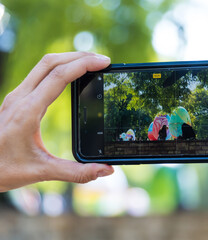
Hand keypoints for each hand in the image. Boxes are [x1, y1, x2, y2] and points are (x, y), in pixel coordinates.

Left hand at [0, 52, 113, 191]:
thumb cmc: (4, 169)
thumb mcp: (42, 172)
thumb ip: (76, 172)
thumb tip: (106, 170)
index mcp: (27, 111)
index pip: (58, 76)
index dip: (83, 65)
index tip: (104, 62)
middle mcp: (20, 97)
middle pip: (51, 62)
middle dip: (80, 56)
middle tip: (103, 60)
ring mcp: (17, 96)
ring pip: (44, 65)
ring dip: (69, 59)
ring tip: (91, 63)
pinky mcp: (17, 99)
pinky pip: (40, 73)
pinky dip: (60, 67)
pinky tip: (71, 75)